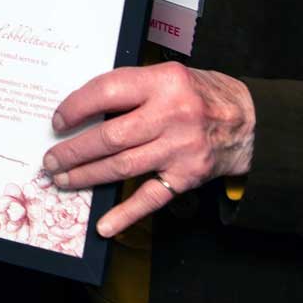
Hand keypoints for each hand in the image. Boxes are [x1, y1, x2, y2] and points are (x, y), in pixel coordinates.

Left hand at [43, 65, 255, 237]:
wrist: (251, 122)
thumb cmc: (200, 95)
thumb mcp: (168, 77)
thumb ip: (132, 89)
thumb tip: (81, 111)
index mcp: (163, 82)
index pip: (108, 92)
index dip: (76, 107)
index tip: (58, 122)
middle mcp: (172, 115)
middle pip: (110, 137)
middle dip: (73, 151)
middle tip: (51, 160)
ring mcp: (181, 148)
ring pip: (123, 167)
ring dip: (87, 176)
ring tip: (63, 179)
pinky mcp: (188, 175)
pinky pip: (151, 197)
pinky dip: (126, 214)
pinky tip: (104, 225)